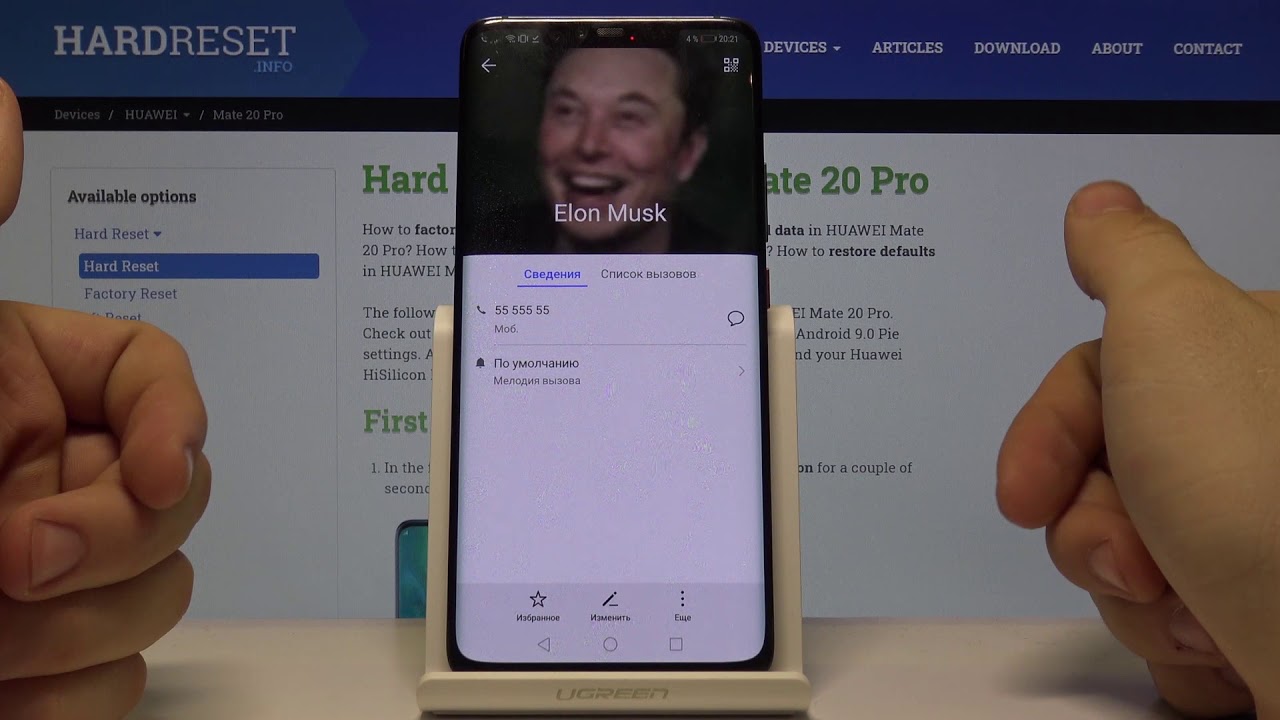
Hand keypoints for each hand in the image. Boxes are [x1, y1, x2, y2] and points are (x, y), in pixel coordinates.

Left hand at [0, 79, 211, 717]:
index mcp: (14, 388)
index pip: (155, 376)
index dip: (180, 419)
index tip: (156, 469)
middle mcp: (43, 477)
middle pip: (180, 496)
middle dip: (116, 543)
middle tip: (15, 563)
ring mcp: (45, 576)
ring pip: (161, 593)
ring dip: (81, 630)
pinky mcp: (37, 663)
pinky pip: (117, 681)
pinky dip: (68, 697)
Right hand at [998, 181, 1279, 716]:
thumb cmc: (1254, 476)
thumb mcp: (1174, 325)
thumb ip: (1124, 257)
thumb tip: (1098, 201)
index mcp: (1235, 358)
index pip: (1097, 380)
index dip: (1047, 437)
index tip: (1023, 494)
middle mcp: (1243, 439)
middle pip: (1095, 471)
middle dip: (1089, 527)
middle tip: (1130, 553)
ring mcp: (1243, 529)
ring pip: (1117, 552)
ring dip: (1130, 589)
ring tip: (1187, 599)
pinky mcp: (1243, 608)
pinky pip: (1161, 619)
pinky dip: (1172, 638)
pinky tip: (1214, 636)